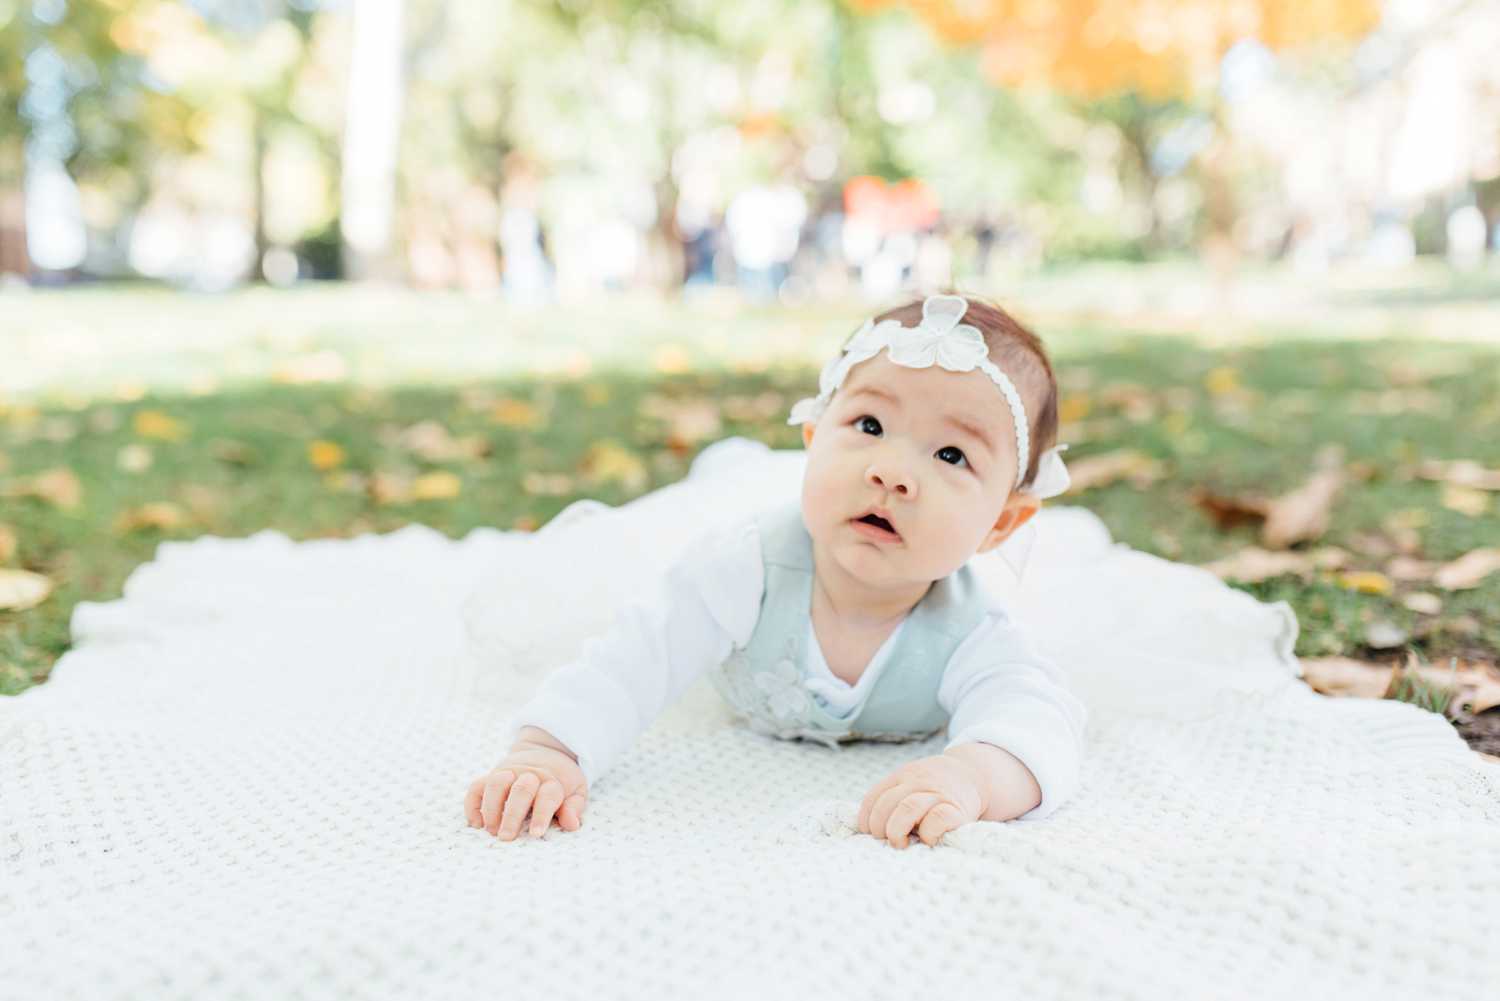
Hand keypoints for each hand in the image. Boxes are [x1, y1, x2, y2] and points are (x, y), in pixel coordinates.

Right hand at [464, 742, 587, 840]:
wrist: (545, 751)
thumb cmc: (561, 780)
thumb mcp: (576, 790)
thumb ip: (573, 807)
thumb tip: (572, 824)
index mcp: (551, 780)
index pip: (547, 795)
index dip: (542, 815)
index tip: (536, 834)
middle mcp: (529, 774)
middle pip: (520, 790)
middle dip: (512, 815)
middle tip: (506, 838)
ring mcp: (508, 773)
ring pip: (496, 784)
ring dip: (491, 808)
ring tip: (491, 831)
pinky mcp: (491, 775)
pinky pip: (477, 786)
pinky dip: (473, 804)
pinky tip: (476, 823)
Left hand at [857, 753, 986, 848]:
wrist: (974, 774)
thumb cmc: (935, 790)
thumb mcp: (912, 784)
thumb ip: (894, 800)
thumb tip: (870, 832)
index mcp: (902, 776)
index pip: (874, 797)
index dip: (866, 819)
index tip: (869, 834)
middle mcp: (917, 782)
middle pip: (887, 803)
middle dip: (880, 827)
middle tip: (886, 840)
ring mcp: (937, 794)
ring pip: (908, 808)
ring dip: (897, 830)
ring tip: (900, 843)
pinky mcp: (957, 808)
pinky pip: (938, 818)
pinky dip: (928, 832)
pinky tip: (928, 839)